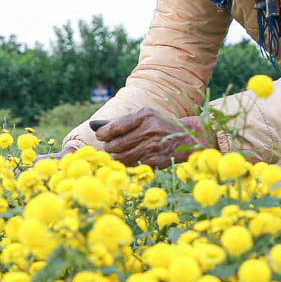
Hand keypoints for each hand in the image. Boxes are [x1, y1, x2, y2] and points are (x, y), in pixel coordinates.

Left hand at [94, 109, 209, 167]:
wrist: (188, 137)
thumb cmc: (159, 124)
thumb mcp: (143, 116)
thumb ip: (119, 121)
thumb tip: (93, 125)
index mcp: (144, 116)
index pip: (115, 127)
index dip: (103, 133)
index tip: (101, 135)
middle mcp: (148, 130)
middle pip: (116, 144)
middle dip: (108, 147)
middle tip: (109, 146)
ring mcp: (152, 147)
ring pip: (122, 157)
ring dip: (115, 157)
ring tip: (117, 153)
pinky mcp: (155, 161)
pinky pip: (132, 166)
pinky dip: (126, 164)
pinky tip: (128, 159)